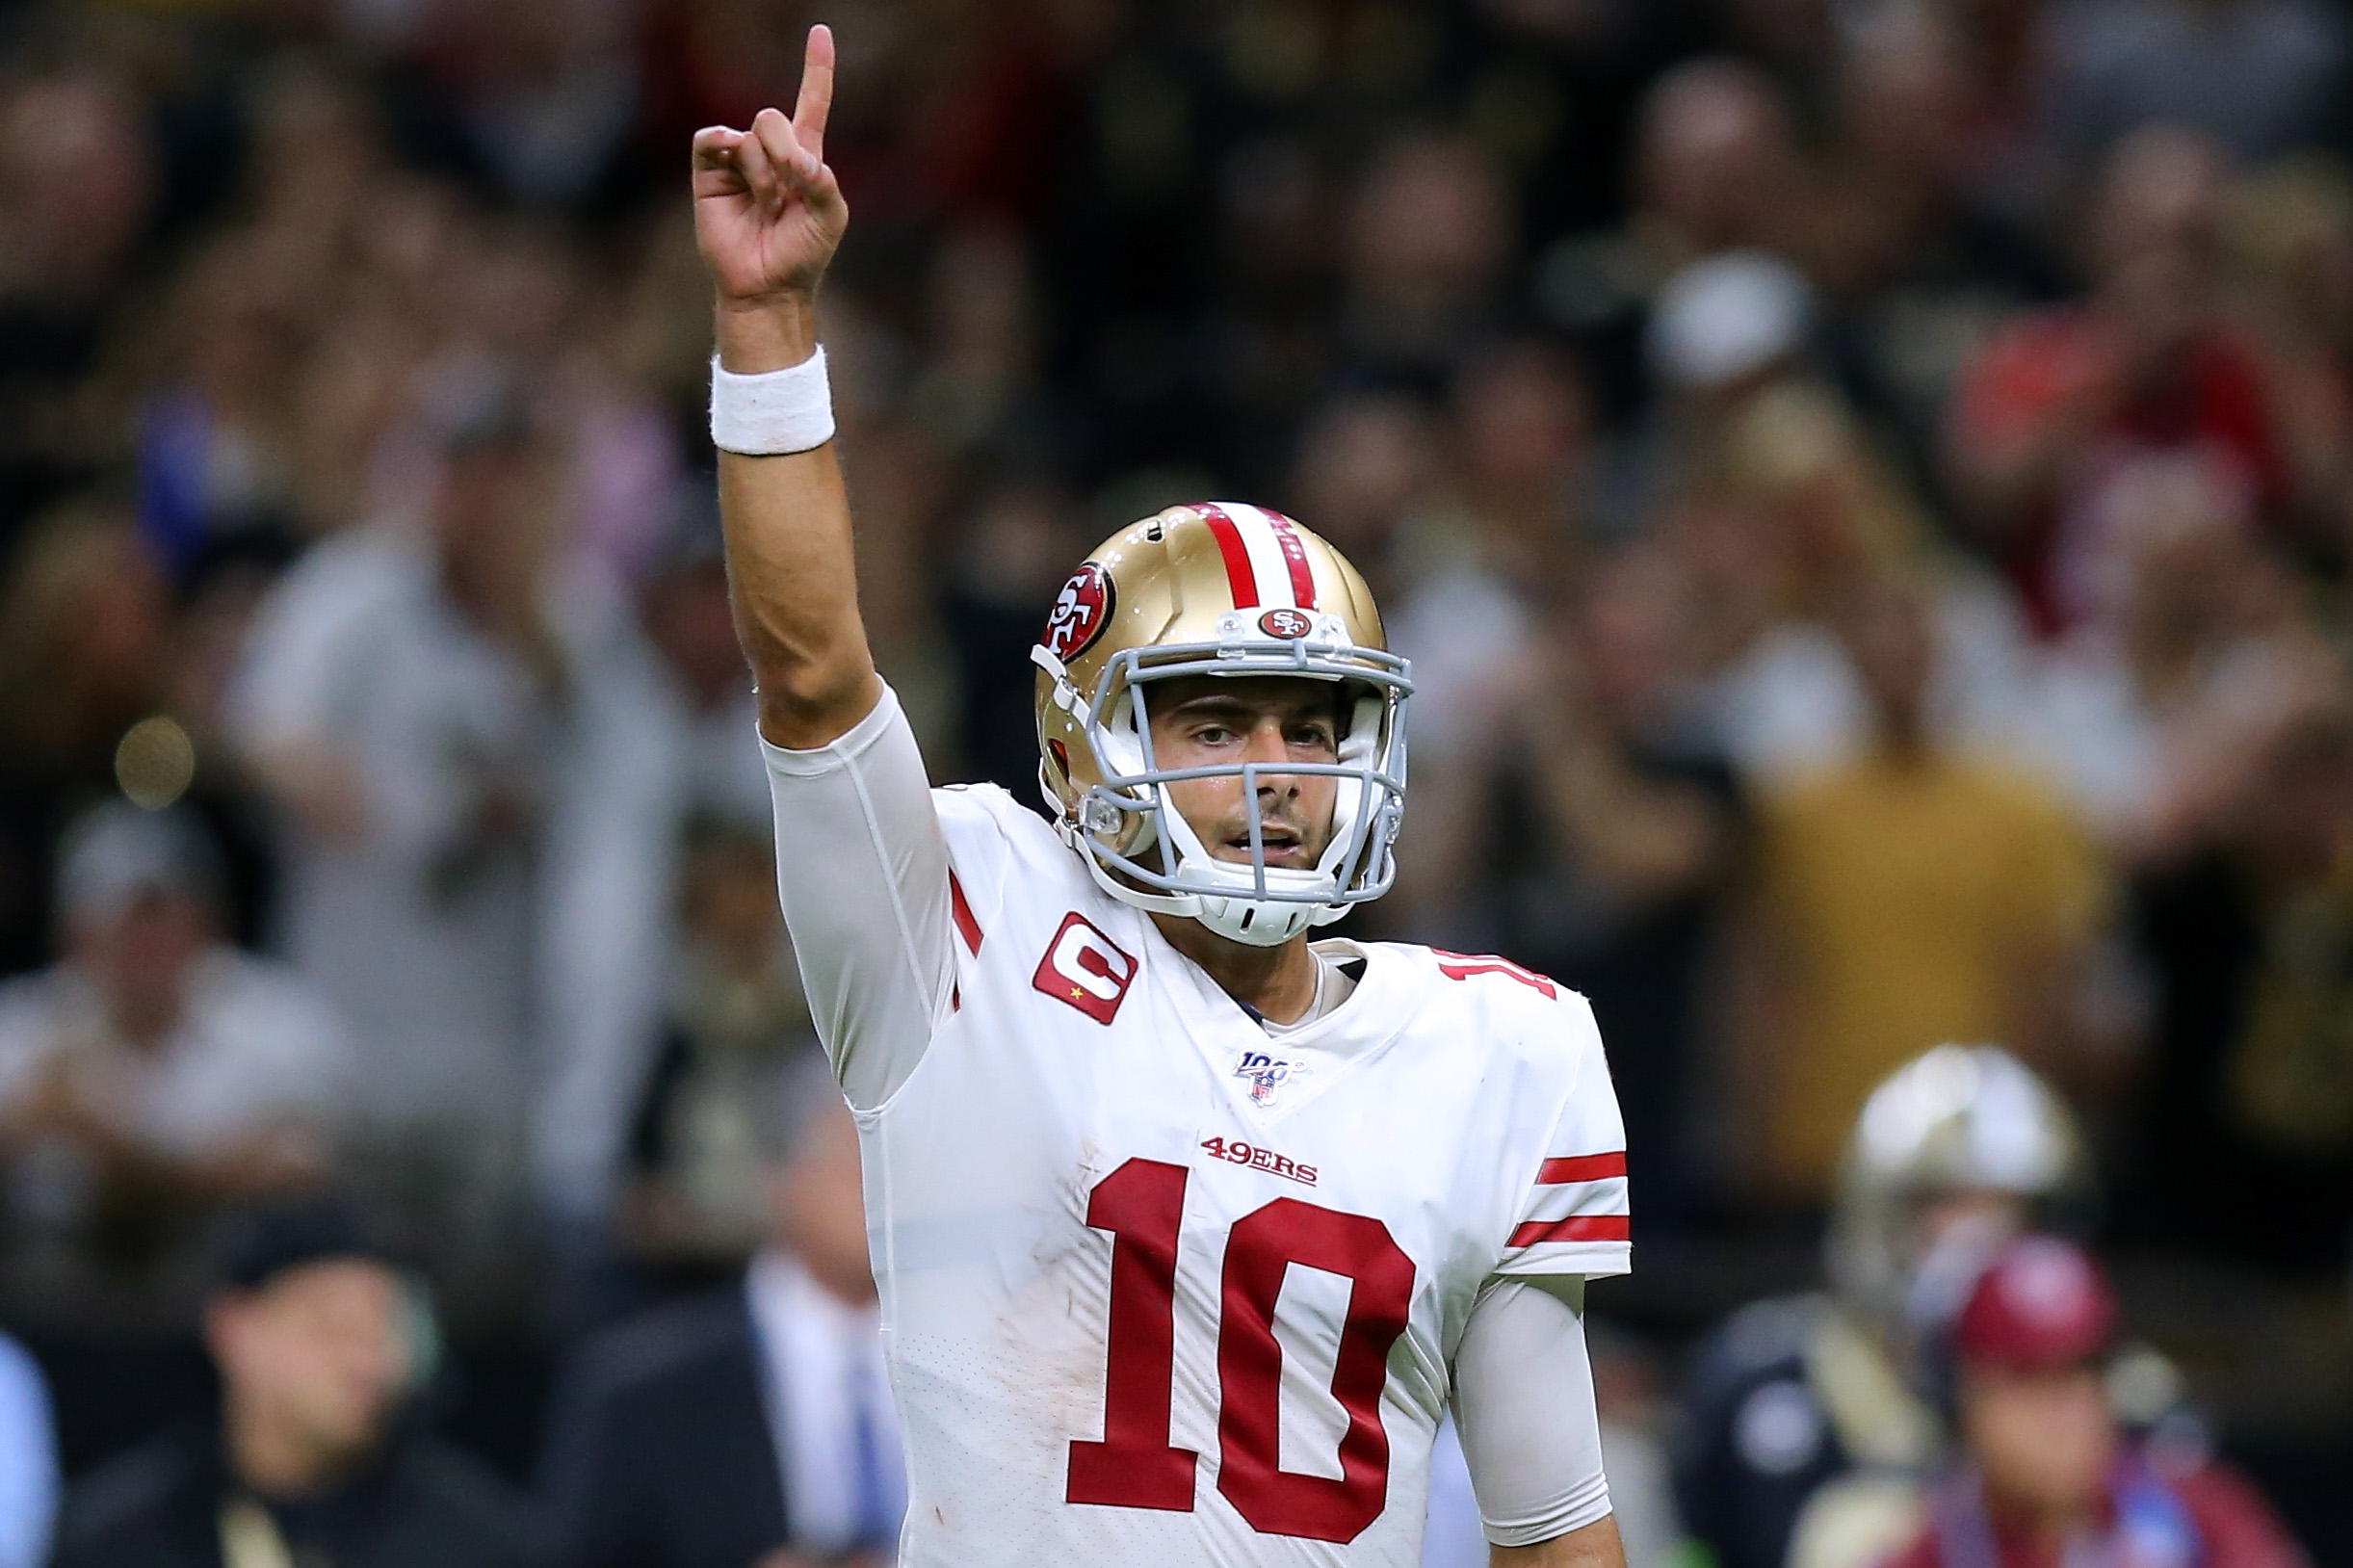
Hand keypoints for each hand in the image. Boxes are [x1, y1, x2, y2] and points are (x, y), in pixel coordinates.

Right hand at [693, 24, 845, 362]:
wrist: (767, 285)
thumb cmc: (802, 253)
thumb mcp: (829, 216)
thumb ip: (821, 179)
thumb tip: (794, 155)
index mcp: (805, 156)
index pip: (813, 103)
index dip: (817, 68)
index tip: (820, 32)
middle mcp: (770, 151)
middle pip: (773, 115)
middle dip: (784, 152)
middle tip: (785, 196)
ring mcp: (737, 159)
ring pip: (748, 133)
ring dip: (762, 174)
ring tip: (765, 207)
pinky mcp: (708, 170)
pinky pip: (713, 137)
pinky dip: (728, 150)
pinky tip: (735, 177)